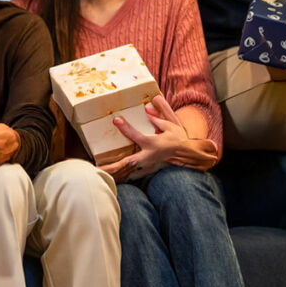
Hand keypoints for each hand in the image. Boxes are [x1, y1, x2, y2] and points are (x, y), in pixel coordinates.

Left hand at [99, 95, 217, 182]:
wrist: (189, 157)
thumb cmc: (179, 140)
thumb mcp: (171, 125)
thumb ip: (159, 116)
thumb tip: (147, 107)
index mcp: (153, 144)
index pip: (136, 135)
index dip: (126, 128)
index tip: (116, 120)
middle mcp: (148, 157)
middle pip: (127, 163)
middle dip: (112, 166)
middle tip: (97, 168)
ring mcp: (147, 167)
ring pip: (127, 173)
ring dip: (113, 174)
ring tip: (98, 174)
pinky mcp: (147, 172)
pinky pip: (131, 176)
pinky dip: (121, 178)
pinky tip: (111, 179)